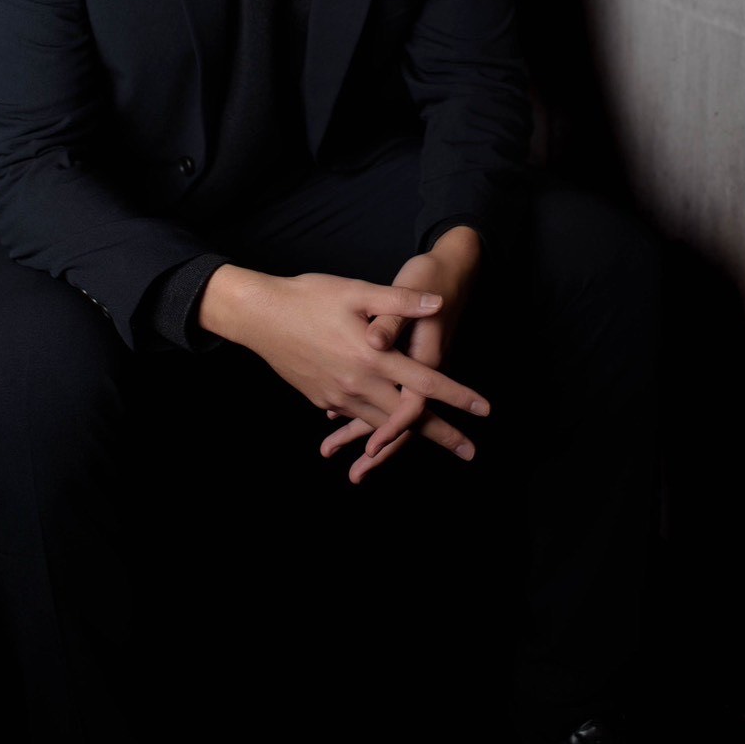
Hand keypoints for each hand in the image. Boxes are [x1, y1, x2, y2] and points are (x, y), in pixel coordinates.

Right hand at [197, 263, 488, 468]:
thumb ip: (398, 302)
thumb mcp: (357, 291)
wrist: (260, 317)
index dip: (457, 396)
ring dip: (410, 439)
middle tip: (470, 451)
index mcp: (372, 357)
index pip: (425, 383)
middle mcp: (358, 383)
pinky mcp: (321, 398)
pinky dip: (374, 429)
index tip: (484, 410)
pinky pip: (355, 419)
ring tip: (434, 447)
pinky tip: (382, 431)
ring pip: (381, 425)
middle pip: (408, 418)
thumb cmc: (309, 297)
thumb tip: (437, 303)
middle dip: (442, 435)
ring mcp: (338, 395)